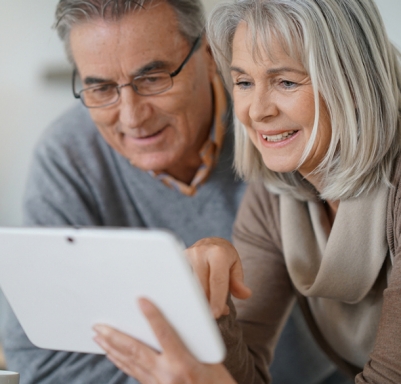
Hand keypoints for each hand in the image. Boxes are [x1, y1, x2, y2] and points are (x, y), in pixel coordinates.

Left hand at [93, 298, 235, 383]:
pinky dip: (122, 362)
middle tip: (98, 325)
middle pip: (135, 351)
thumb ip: (193, 342)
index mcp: (184, 364)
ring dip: (112, 349)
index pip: (164, 334)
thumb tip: (178, 322)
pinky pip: (134, 373)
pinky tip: (114, 356)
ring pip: (130, 363)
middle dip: (114, 337)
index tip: (141, 300)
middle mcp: (167, 375)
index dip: (153, 316)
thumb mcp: (213, 361)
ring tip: (99, 337)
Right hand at [186, 237, 251, 317]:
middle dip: (208, 303)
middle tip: (216, 314)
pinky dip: (189, 295)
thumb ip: (238, 282)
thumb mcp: (236, 266)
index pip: (217, 280)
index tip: (216, 314)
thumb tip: (245, 294)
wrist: (210, 242)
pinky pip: (182, 283)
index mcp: (218, 253)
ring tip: (208, 307)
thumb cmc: (224, 257)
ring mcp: (186, 256)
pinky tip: (195, 302)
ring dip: (199, 300)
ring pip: (190, 286)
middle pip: (201, 285)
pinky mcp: (177, 262)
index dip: (217, 299)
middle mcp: (200, 252)